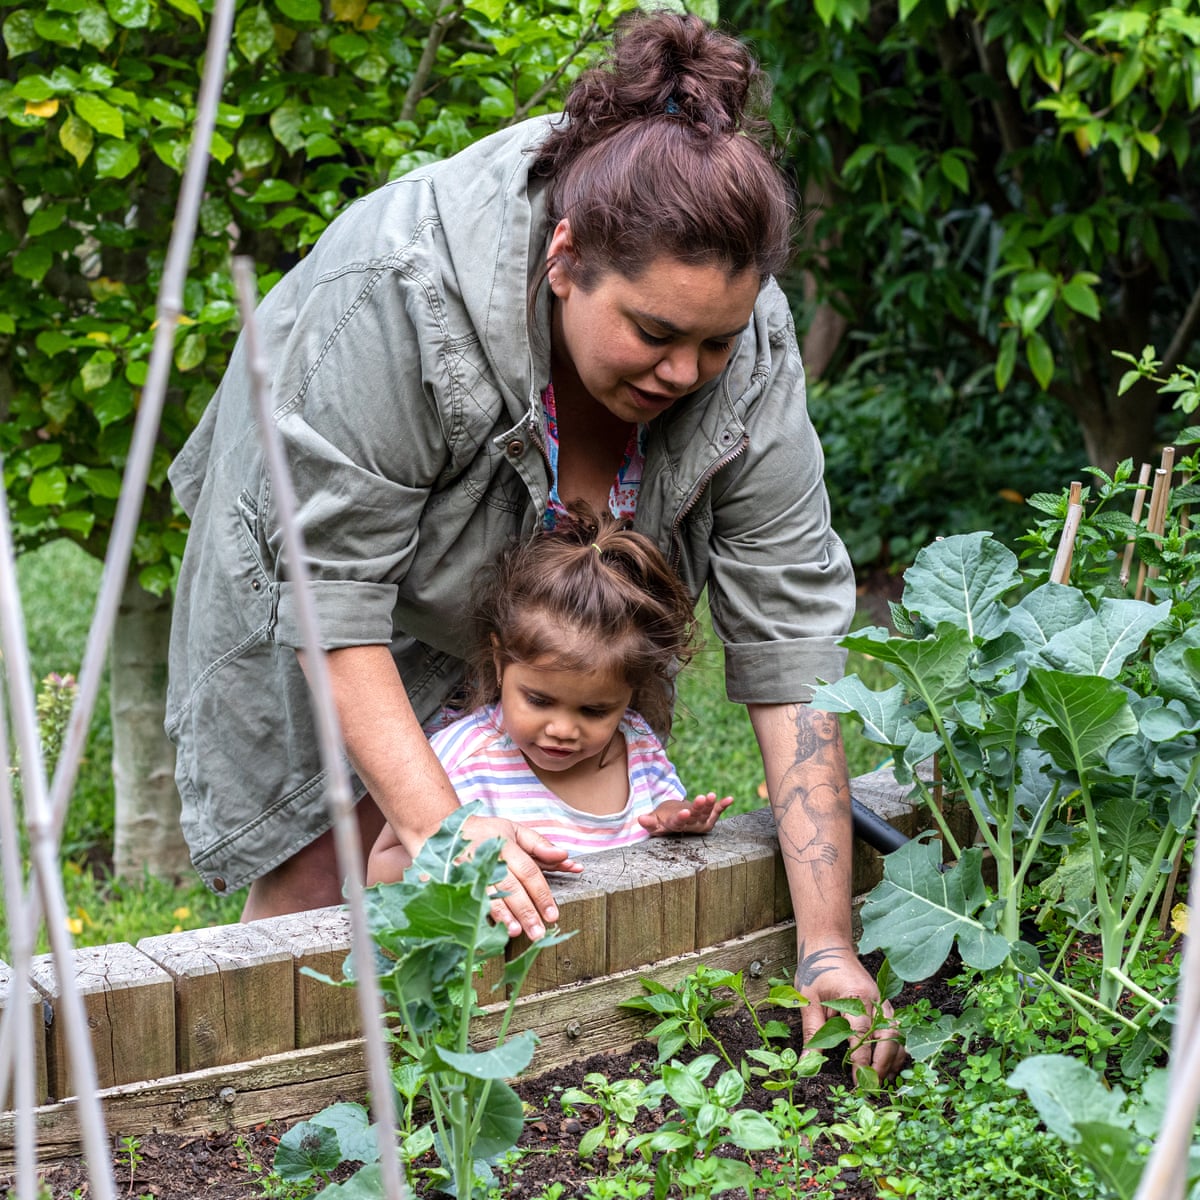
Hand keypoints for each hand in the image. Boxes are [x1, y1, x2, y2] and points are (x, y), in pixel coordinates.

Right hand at [461, 814, 582, 940]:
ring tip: (515, 932)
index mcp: (506, 845)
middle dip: (525, 911)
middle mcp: (489, 858)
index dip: (541, 894)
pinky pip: (471, 900)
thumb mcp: (516, 831)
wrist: (451, 830)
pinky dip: (482, 914)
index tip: (552, 915)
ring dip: (503, 915)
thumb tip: (565, 856)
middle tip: (538, 932)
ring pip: (489, 895)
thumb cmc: (489, 832)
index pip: (528, 872)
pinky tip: (490, 928)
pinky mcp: (457, 880)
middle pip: (510, 887)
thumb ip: (541, 845)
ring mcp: (470, 870)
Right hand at [638, 792, 733, 835]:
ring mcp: (701, 821)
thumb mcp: (653, 822)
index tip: (685, 812)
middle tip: (701, 798)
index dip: (682, 817)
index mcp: (675, 826)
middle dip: (699, 807)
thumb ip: (649, 822)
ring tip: (712, 795)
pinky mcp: (709, 816)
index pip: (678, 823)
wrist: (675, 821)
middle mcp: (690, 825)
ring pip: (706, 813)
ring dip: (710, 804)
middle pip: (695, 816)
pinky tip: (730, 799)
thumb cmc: (661, 820)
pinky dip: (723, 805)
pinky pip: (717, 811)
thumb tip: (640, 819)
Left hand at [795, 940, 904, 1082]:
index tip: (858, 1083)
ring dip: (891, 1059)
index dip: (862, 1062)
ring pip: (897, 1034)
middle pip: (888, 1037)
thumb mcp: (808, 1000)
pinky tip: (886, 1064)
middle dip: (882, 1065)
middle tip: (871, 1087)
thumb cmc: (815, 969)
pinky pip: (895, 1029)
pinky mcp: (882, 1003)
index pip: (863, 1035)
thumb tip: (806, 1064)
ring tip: (879, 1080)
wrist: (827, 944)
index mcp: (855, 996)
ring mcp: (882, 1000)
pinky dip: (894, 1048)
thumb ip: (812, 1032)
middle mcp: (875, 998)